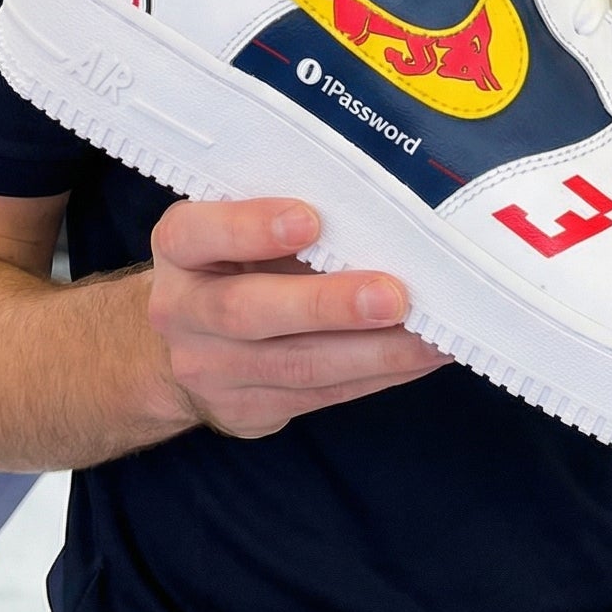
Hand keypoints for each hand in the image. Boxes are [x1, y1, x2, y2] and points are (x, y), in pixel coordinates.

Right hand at [148, 197, 446, 438]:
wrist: (184, 342)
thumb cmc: (233, 260)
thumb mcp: (234, 224)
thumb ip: (286, 214)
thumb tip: (381, 200)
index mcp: (180, 248)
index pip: (198, 233)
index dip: (250, 226)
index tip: (310, 219)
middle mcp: (184, 311)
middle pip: (248, 311)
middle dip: (327, 306)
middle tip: (392, 296)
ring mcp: (211, 370)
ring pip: (295, 366)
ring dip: (373, 353)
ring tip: (431, 336)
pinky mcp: (248, 410)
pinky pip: (321, 395)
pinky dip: (378, 375)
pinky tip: (422, 357)